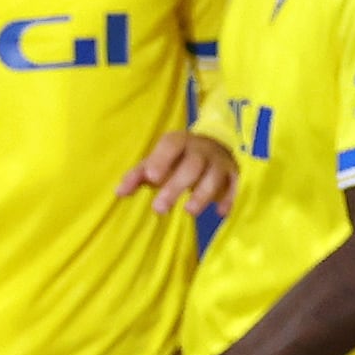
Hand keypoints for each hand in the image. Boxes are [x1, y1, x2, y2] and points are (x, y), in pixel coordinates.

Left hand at [120, 130, 235, 218]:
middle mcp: (201, 150)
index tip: (151, 178)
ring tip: (189, 211)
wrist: (215, 146)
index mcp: (179, 142)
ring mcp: (219, 162)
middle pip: (191, 165)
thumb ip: (138, 175)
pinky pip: (235, 185)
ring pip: (213, 176)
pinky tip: (221, 212)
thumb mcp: (157, 162)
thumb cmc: (177, 159)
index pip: (171, 145)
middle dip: (176, 186)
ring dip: (202, 194)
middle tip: (159, 209)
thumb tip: (119, 193)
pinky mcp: (234, 174)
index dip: (161, 159)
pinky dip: (230, 198)